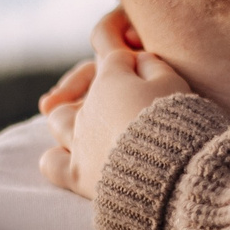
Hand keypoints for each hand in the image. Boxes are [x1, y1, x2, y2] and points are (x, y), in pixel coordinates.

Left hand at [38, 45, 190, 199]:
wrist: (170, 172)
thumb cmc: (177, 124)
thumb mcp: (173, 83)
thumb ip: (152, 65)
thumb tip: (137, 59)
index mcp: (110, 79)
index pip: (113, 54)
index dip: (132, 55)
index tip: (150, 67)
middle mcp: (87, 107)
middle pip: (88, 84)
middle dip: (101, 82)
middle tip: (127, 94)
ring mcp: (79, 141)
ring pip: (58, 118)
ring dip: (68, 116)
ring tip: (85, 123)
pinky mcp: (77, 174)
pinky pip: (52, 163)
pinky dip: (58, 158)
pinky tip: (72, 158)